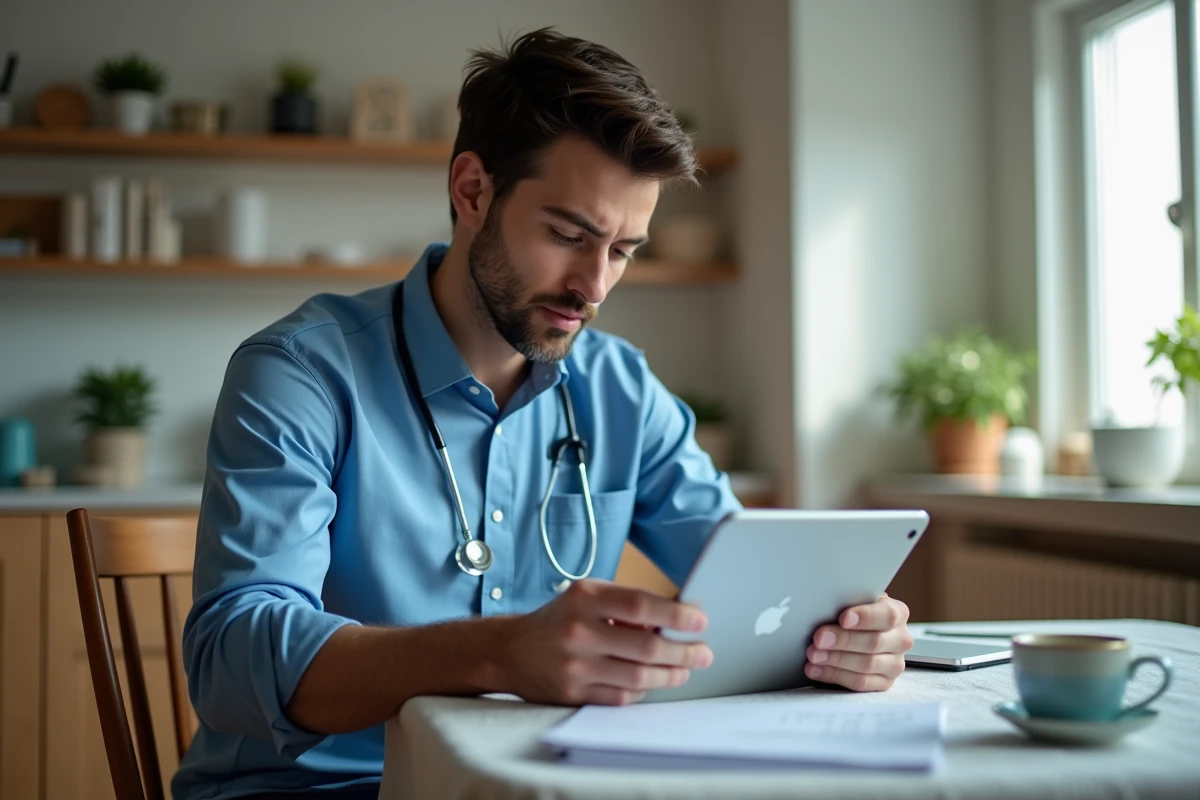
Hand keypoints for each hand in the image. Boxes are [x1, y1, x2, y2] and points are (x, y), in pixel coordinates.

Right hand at [499, 579, 712, 705]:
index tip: (700, 621)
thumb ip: (625, 605)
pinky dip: (642, 690)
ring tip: (685, 670)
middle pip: (646, 648)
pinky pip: (621, 697)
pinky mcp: (572, 694)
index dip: (676, 616)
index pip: (641, 606)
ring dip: (670, 676)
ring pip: (638, 677)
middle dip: (684, 652)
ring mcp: (574, 666)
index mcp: (585, 598)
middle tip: (704, 653)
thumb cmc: (559, 620)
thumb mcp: (586, 597)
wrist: (509, 650)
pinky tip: (651, 682)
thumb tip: (674, 620)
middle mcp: (578, 631)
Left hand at [804, 593, 912, 691]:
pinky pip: (859, 683)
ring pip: (866, 665)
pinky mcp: (884, 683)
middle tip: (819, 638)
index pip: (887, 616)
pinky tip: (816, 669)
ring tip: (813, 655)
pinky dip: (833, 675)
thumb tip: (825, 603)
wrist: (853, 632)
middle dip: (843, 640)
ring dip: (835, 659)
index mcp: (898, 613)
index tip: (843, 619)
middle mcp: (901, 639)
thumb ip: (848, 601)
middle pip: (874, 642)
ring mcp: (894, 664)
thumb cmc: (851, 614)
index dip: (865, 617)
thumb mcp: (852, 602)